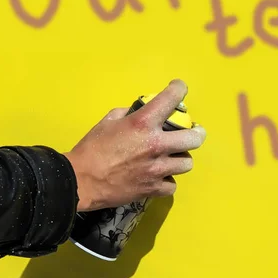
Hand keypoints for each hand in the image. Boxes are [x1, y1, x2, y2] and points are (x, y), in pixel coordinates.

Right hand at [64, 79, 206, 211]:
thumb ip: (129, 113)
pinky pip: (172, 185)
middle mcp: (156, 144)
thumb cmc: (92, 148)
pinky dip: (167, 181)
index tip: (179, 89)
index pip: (172, 98)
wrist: (81, 180)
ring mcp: (158, 169)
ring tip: (172, 157)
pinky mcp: (153, 189)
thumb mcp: (108, 120)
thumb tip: (141, 112)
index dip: (179, 89)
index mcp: (144, 123)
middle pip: (195, 138)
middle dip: (196, 133)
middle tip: (191, 132)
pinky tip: (158, 177)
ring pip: (187, 163)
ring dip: (180, 158)